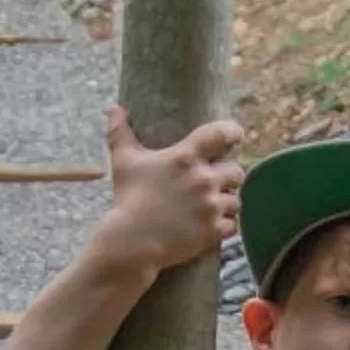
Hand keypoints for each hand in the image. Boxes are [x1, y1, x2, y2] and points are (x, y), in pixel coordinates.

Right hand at [98, 104, 244, 274]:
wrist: (132, 241)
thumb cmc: (128, 198)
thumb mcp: (123, 161)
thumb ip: (120, 131)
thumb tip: (113, 108)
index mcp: (185, 157)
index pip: (221, 134)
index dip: (233, 132)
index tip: (236, 135)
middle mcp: (204, 179)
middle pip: (236, 171)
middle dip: (229, 175)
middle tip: (218, 180)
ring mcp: (211, 206)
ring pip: (236, 200)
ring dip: (228, 201)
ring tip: (214, 204)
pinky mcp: (214, 230)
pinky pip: (233, 225)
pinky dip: (225, 225)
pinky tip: (214, 224)